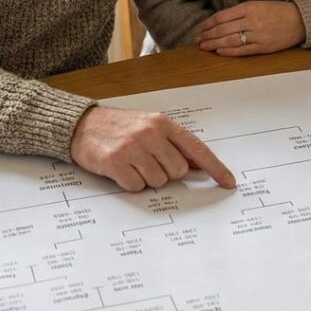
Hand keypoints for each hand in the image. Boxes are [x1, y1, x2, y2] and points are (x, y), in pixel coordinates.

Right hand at [70, 106, 235, 192]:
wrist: (81, 125)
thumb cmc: (119, 128)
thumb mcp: (149, 127)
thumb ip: (173, 144)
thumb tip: (198, 166)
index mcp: (163, 123)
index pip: (197, 149)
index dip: (216, 168)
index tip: (229, 182)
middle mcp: (150, 133)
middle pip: (178, 171)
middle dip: (166, 172)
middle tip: (148, 161)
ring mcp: (133, 148)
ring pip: (159, 181)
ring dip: (147, 178)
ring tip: (132, 163)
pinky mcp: (116, 162)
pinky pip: (137, 187)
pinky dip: (131, 183)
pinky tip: (121, 169)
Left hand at [197, 0, 305, 55]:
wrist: (299, 20)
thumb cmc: (277, 11)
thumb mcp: (257, 5)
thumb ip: (239, 12)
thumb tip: (219, 21)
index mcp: (249, 8)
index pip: (222, 16)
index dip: (208, 23)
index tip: (201, 28)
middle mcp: (252, 20)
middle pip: (223, 29)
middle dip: (208, 35)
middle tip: (198, 40)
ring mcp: (258, 35)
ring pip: (230, 40)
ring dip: (214, 44)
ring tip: (204, 47)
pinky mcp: (264, 47)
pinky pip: (243, 50)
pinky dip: (229, 52)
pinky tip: (219, 52)